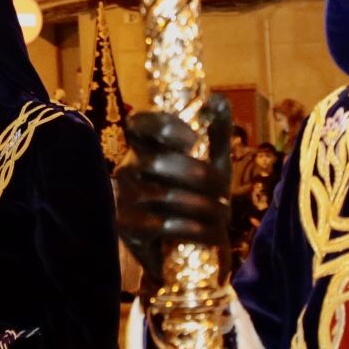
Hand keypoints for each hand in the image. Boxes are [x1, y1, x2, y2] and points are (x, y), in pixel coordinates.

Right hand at [115, 94, 231, 285]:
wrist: (184, 251)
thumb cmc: (196, 196)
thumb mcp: (211, 162)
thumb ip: (216, 131)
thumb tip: (217, 98)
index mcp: (145, 146)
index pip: (139, 123)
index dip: (163, 126)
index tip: (191, 139)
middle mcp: (128, 168)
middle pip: (159, 163)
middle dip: (200, 178)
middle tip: (224, 192)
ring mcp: (124, 197)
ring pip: (166, 195)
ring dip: (204, 207)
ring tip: (223, 215)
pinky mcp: (127, 227)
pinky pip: (165, 224)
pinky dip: (196, 230)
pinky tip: (211, 233)